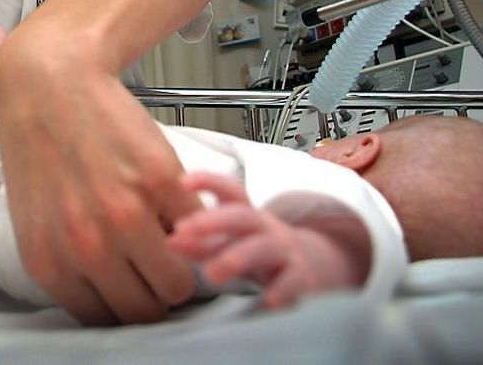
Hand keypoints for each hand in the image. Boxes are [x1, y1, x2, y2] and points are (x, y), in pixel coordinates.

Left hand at [0, 47, 200, 324]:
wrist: (50, 81)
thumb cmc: (38, 147)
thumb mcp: (37, 222)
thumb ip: (71, 266)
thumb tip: (115, 297)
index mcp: (50, 264)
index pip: (106, 322)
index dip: (125, 305)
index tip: (135, 289)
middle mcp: (87, 249)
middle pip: (146, 311)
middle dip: (154, 292)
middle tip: (157, 264)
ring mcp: (127, 216)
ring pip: (178, 282)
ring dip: (180, 263)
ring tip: (168, 234)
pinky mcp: (160, 182)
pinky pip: (196, 228)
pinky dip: (193, 221)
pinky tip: (172, 201)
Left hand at [167, 172, 364, 308]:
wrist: (312, 270)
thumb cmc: (257, 253)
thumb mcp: (230, 245)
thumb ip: (200, 243)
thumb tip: (170, 241)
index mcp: (246, 215)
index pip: (229, 191)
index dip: (208, 181)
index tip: (182, 180)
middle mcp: (266, 228)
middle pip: (242, 216)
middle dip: (212, 220)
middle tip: (183, 229)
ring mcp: (285, 252)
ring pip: (263, 248)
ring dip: (236, 257)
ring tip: (210, 274)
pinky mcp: (302, 278)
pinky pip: (293, 282)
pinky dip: (282, 291)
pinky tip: (268, 302)